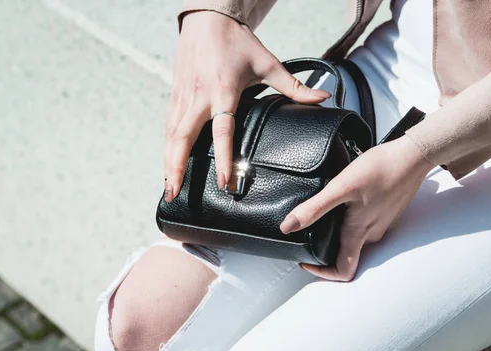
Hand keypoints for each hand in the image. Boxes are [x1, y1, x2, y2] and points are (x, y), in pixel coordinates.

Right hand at [164, 11, 330, 201]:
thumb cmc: (237, 42)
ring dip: (168, 161)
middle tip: (175, 193)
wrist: (208, 18)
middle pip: (183, 137)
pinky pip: (169, 125)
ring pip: (171, 134)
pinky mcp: (175, 94)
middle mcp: (199, 97)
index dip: (223, 158)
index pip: (222, 131)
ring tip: (168, 187)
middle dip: (176, 167)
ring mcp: (183, 96)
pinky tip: (167, 163)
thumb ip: (294, 86)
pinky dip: (167, 146)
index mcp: (223, 91)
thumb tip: (323, 98)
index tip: (225, 182)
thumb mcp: (267, 62)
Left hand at [280, 135, 435, 280]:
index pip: (343, 271)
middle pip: (347, 256)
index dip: (322, 273)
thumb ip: (315, 208)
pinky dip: (351, 221)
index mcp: (359, 232)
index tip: (306, 262)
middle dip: (326, 251)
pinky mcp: (386, 212)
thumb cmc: (382, 168)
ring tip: (323, 219)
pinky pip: (366, 225)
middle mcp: (372, 233)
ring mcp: (381, 223)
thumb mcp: (341, 187)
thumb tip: (290, 226)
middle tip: (308, 237)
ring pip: (356, 239)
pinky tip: (344, 205)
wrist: (413, 155)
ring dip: (338, 234)